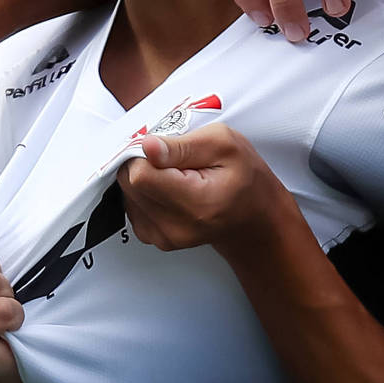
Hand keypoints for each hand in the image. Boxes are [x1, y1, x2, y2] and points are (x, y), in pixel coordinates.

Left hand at [118, 125, 290, 252]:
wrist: (256, 217)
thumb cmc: (246, 178)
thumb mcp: (224, 144)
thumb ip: (182, 145)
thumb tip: (146, 146)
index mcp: (196, 203)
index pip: (140, 175)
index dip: (144, 153)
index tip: (163, 147)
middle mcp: (176, 227)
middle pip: (129, 185)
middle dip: (142, 163)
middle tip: (172, 159)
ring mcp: (164, 237)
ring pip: (128, 195)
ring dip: (144, 178)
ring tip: (176, 175)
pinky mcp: (155, 238)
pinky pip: (133, 207)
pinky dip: (145, 193)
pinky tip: (169, 189)